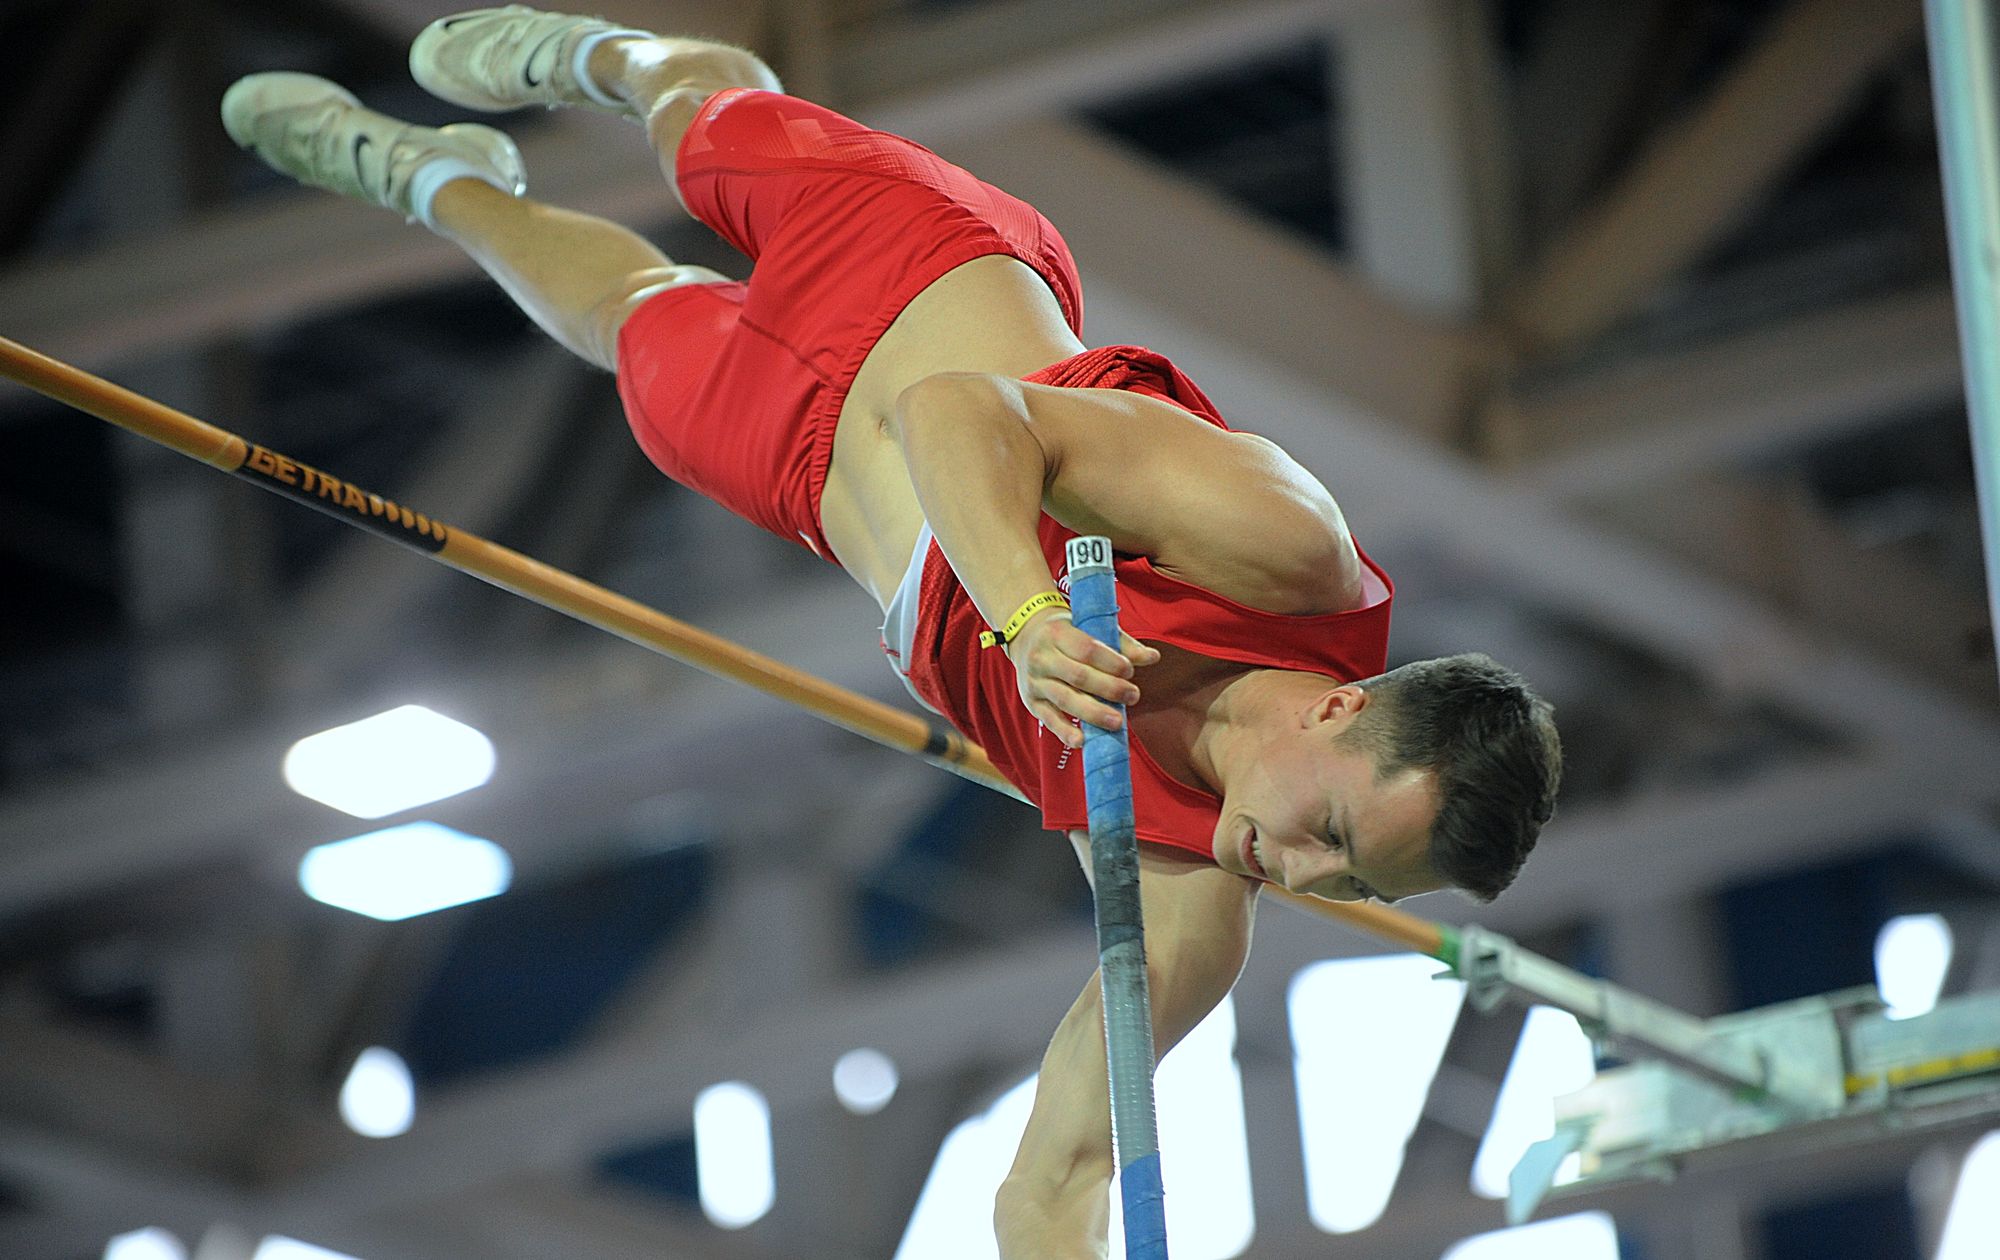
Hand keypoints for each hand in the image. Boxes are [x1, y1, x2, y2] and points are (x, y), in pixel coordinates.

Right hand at [1004, 609, 1161, 746]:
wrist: (1025, 637)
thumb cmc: (1066, 633)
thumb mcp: (1089, 628)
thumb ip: (1121, 644)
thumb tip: (1153, 657)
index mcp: (1057, 633)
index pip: (1087, 650)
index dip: (1111, 662)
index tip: (1130, 671)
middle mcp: (1042, 658)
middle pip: (1078, 676)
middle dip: (1109, 688)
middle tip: (1133, 696)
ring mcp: (1034, 682)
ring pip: (1065, 700)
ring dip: (1094, 713)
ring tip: (1117, 722)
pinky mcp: (1032, 702)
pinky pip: (1049, 720)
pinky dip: (1065, 732)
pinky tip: (1082, 741)